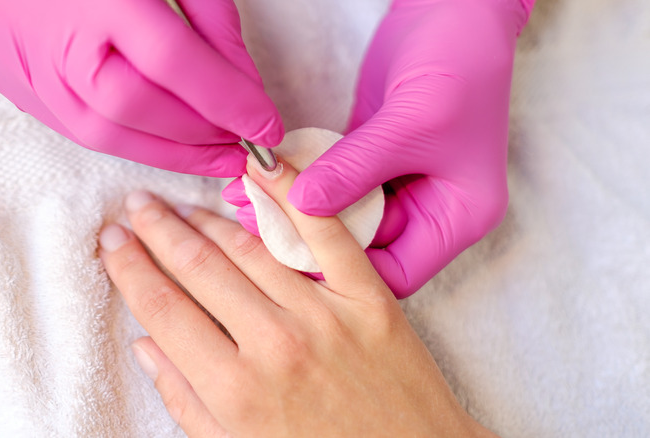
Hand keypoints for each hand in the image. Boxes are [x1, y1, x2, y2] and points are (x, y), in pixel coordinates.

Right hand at [0, 0, 282, 176]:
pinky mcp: (5, 78)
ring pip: (101, 133)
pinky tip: (160, 136)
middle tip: (239, 147)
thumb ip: (213, 25)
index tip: (266, 129)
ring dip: (165, 153)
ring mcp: (21, 62)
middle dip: (197, 138)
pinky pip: (74, 126)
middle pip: (134, 109)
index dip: (227, 102)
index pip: (173, 62)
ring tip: (209, 154)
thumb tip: (244, 93)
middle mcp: (53, 35)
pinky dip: (126, 137)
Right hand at [99, 158, 496, 436]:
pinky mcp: (368, 298)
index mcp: (234, 389)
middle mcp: (274, 345)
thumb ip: (186, 400)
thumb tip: (145, 344)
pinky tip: (262, 167)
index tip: (110, 242)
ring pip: (249, 248)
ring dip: (205, 219)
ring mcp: (324, 315)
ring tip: (178, 204)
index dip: (129, 268)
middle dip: (157, 230)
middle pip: (198, 268)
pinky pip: (324, 234)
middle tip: (134, 205)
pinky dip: (292, 194)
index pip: (163, 309)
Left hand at [223, 0, 533, 295]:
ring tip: (247, 200)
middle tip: (256, 226)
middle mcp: (429, 209)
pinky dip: (300, 180)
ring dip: (297, 210)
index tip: (292, 258)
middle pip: (363, 247)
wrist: (454, 7)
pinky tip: (262, 177)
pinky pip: (331, 180)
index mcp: (458, 217)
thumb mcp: (412, 123)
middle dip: (310, 241)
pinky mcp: (370, 156)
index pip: (397, 274)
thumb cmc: (459, 63)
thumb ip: (356, 169)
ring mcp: (397, 182)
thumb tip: (301, 207)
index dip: (346, 276)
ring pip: (341, 215)